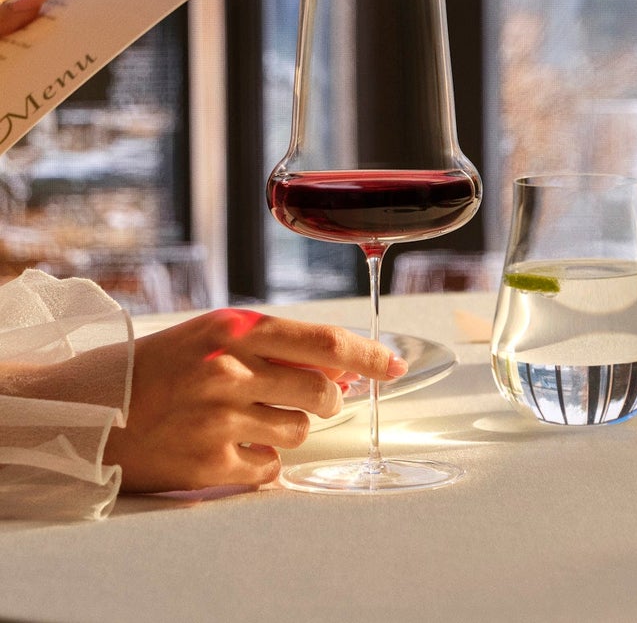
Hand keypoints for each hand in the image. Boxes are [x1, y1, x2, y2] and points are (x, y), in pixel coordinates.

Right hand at [104, 309, 406, 492]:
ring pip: (298, 430)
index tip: (394, 366)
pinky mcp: (206, 464)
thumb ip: (277, 347)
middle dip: (327, 399)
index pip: (326, 342)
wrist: (82, 412)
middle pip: (321, 392)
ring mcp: (218, 420)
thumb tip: (344, 370)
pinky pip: (269, 467)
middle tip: (310, 398)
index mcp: (235, 330)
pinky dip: (260, 460)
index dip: (369, 355)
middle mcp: (230, 371)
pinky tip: (230, 445)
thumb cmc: (155, 369)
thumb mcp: (213, 337)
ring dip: (289, 427)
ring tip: (250, 418)